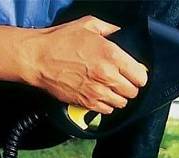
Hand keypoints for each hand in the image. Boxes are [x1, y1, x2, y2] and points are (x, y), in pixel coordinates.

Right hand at [26, 16, 148, 113]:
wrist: (38, 58)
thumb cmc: (60, 41)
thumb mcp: (88, 25)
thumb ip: (110, 29)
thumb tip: (122, 33)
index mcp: (112, 55)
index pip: (140, 76)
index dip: (139, 75)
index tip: (134, 73)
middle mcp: (107, 76)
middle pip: (133, 92)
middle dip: (129, 86)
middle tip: (121, 80)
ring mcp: (97, 92)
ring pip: (121, 103)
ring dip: (118, 97)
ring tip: (110, 88)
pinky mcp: (86, 103)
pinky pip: (107, 111)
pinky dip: (106, 105)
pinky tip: (100, 95)